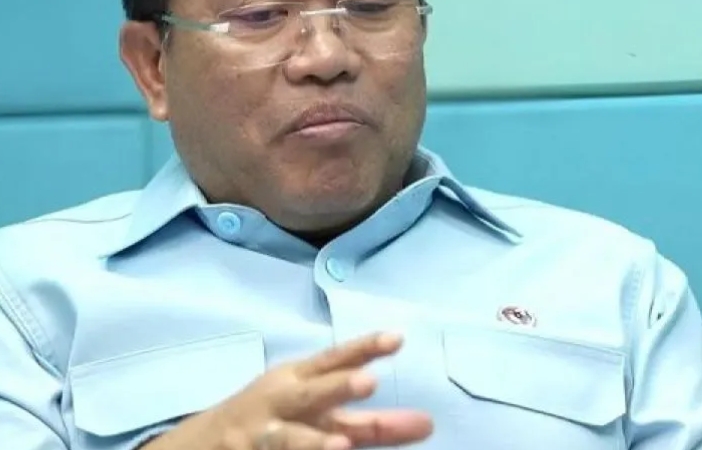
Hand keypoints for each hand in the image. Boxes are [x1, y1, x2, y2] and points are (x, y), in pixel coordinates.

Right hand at [143, 332, 431, 449]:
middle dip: (338, 387)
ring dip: (313, 443)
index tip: (397, 338)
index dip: (364, 348)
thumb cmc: (272, 417)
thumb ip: (368, 421)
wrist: (200, 444)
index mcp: (295, 379)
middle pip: (312, 393)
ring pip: (289, 439)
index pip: (334, 360)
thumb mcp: (312, 409)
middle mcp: (280, 402)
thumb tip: (425, 425)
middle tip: (369, 381)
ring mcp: (262, 435)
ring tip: (341, 448)